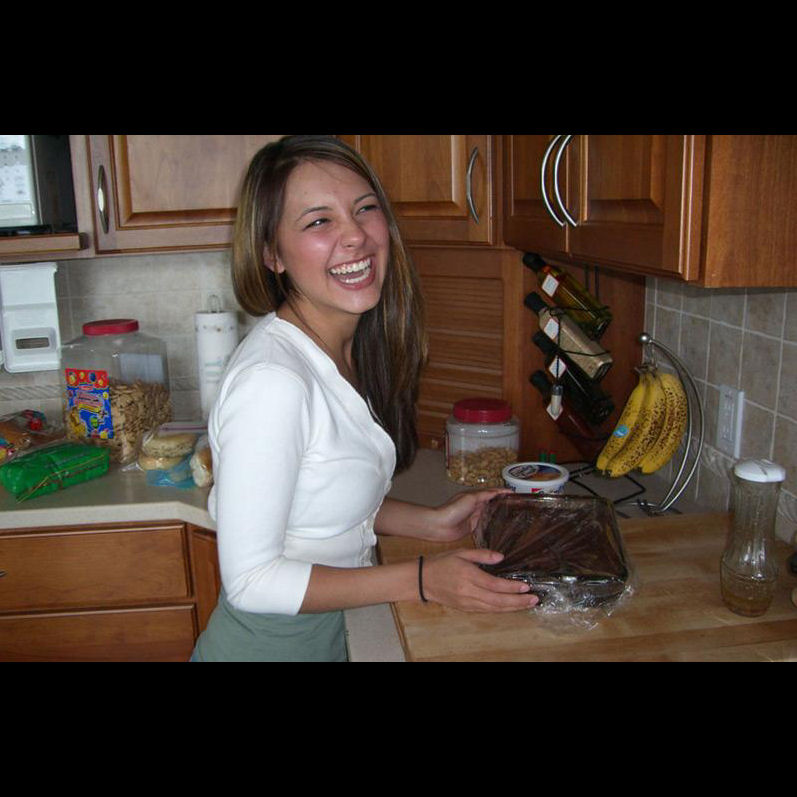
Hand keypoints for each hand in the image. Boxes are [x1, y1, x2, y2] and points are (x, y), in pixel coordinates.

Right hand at [422, 548, 538, 612]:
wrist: (422, 580)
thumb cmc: (442, 563)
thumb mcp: (461, 552)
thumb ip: (482, 554)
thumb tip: (501, 557)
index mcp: (468, 575)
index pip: (494, 584)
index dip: (511, 587)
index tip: (526, 586)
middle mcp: (468, 591)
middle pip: (497, 600)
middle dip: (518, 601)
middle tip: (534, 599)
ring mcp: (467, 602)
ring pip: (494, 608)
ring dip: (512, 608)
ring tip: (527, 604)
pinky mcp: (465, 608)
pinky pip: (486, 611)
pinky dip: (500, 610)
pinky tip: (511, 607)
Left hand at [427, 488, 510, 541]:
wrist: (439, 525)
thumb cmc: (453, 509)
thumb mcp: (470, 498)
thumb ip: (484, 495)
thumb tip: (498, 492)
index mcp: (475, 496)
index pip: (492, 493)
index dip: (503, 493)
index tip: (516, 494)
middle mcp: (476, 506)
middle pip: (492, 504)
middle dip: (503, 504)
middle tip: (519, 507)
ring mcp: (475, 517)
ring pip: (490, 515)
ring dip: (499, 516)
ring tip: (514, 518)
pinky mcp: (473, 528)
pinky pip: (485, 527)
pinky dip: (493, 527)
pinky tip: (502, 530)